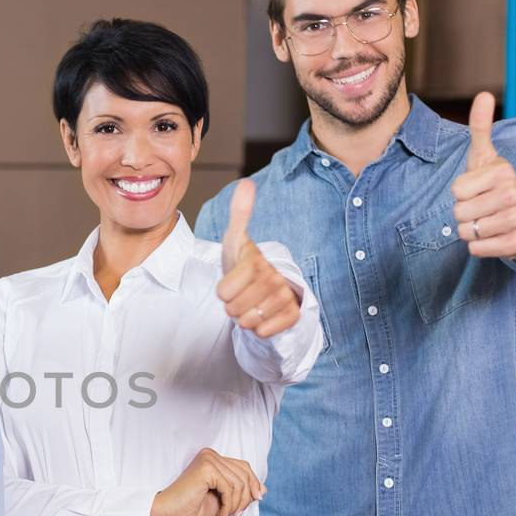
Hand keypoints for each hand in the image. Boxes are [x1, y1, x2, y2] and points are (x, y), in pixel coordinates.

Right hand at [150, 447, 263, 515]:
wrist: (169, 514)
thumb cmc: (191, 508)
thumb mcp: (224, 500)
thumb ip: (242, 491)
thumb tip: (264, 489)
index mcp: (213, 458)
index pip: (244, 467)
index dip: (253, 485)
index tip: (254, 502)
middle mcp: (210, 454)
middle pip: (245, 473)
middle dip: (246, 497)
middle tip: (236, 514)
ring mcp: (208, 459)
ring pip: (239, 482)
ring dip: (237, 504)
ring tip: (226, 515)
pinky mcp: (206, 468)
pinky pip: (230, 487)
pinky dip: (229, 505)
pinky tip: (221, 514)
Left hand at [217, 179, 300, 337]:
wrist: (267, 287)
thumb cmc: (245, 264)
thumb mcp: (237, 240)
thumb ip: (240, 214)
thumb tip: (246, 183)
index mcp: (256, 262)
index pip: (224, 291)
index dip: (222, 292)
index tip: (230, 283)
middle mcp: (274, 278)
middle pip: (233, 309)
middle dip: (232, 306)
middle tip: (240, 296)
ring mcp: (285, 297)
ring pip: (248, 321)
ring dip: (244, 318)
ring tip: (250, 304)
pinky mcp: (293, 315)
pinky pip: (265, 332)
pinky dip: (259, 329)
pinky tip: (262, 317)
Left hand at [452, 91, 515, 257]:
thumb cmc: (497, 184)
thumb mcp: (486, 156)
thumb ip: (480, 127)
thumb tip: (483, 95)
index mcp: (502, 172)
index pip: (455, 190)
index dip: (462, 191)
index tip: (479, 188)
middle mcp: (513, 194)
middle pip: (458, 212)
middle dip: (464, 212)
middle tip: (483, 207)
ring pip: (466, 232)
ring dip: (471, 229)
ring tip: (487, 220)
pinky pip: (476, 249)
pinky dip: (479, 246)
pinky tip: (494, 235)